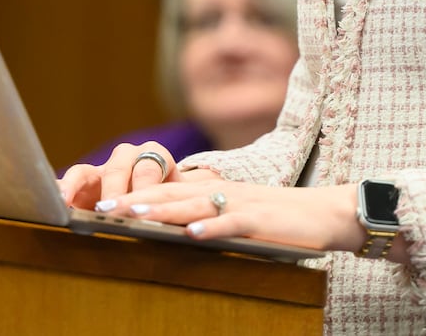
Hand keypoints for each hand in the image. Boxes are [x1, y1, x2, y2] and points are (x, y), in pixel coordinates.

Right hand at [59, 141, 208, 209]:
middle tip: (108, 210)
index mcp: (156, 156)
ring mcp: (101, 169)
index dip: (144, 186)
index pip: (149, 166)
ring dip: (74, 186)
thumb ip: (174, 208)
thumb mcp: (179, 201)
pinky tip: (48, 203)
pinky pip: (66, 183)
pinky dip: (57, 191)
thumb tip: (171, 223)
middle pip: (116, 168)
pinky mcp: (82, 184)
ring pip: (84, 171)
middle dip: (112, 189)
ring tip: (64, 201)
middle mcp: (127, 157)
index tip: (140, 207)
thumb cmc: (175, 200)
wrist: (166, 198)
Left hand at [101, 179, 366, 253]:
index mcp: (214, 191)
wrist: (324, 213)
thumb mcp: (237, 212)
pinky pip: (231, 224)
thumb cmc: (278, 218)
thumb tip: (172, 228)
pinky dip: (211, 229)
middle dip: (134, 200)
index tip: (102, 202)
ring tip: (133, 214)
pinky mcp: (259, 221)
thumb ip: (207, 215)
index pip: (166, 190)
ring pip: (194, 206)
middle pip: (171, 194)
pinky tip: (191, 235)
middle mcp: (221, 193)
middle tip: (101, 207)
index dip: (134, 194)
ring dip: (162, 210)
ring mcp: (240, 205)